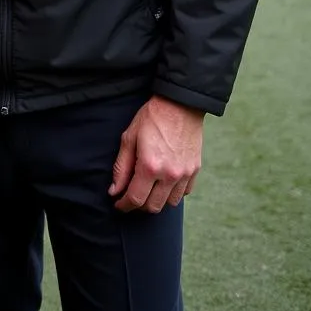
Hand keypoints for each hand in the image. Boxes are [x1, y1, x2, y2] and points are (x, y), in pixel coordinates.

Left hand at [109, 95, 204, 212]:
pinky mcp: (195, 170)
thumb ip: (121, 167)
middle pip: (153, 206)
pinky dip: (172, 193)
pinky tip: (163, 183)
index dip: (124, 205)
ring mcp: (185, 174)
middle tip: (130, 196)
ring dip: (156, 200)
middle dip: (138, 205)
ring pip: (169, 203)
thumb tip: (114, 190)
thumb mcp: (129, 138)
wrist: (180, 104)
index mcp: (150, 167)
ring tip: (147, 189)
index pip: (135, 199)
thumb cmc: (151, 118)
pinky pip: (184, 193)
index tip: (118, 204)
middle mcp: (169, 175)